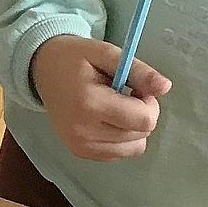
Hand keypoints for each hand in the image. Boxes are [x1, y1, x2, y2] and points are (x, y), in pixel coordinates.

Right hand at [30, 36, 171, 160]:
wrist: (41, 68)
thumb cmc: (74, 57)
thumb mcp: (106, 53)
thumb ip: (138, 71)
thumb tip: (166, 87)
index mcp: (90, 103)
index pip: (144, 120)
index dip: (149, 103)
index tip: (137, 87)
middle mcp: (83, 131)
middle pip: (141, 134)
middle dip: (142, 113)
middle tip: (124, 93)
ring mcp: (80, 145)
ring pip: (134, 148)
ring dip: (133, 128)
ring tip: (115, 107)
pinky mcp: (79, 152)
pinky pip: (119, 153)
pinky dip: (121, 139)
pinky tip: (107, 120)